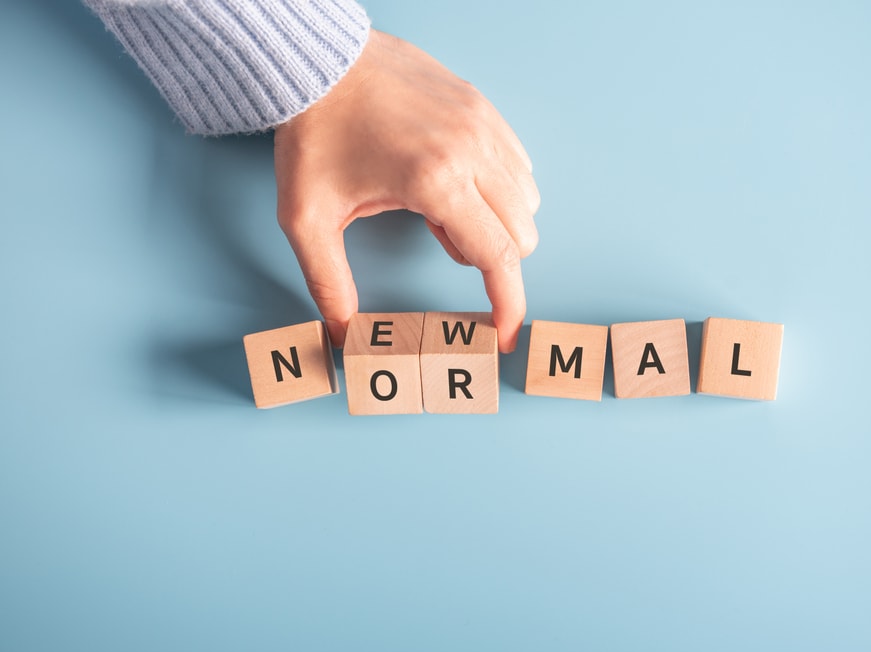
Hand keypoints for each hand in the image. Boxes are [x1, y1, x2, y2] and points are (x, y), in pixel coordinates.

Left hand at [273, 29, 539, 352]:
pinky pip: (518, 162)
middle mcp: (472, 150)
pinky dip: (499, 185)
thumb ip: (328, 283)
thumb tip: (342, 334)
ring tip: (438, 202)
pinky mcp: (482, 106)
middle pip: (522, 234)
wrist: (316, 61)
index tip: (503, 334)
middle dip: (491, 256)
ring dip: (496, 219)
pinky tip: (453, 176)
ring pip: (526, 199)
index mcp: (435, 181)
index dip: (508, 305)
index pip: (498, 257)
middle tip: (436, 235)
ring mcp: (482, 123)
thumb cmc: (313, 132)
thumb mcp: (306, 217)